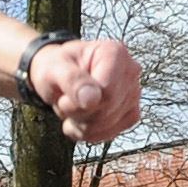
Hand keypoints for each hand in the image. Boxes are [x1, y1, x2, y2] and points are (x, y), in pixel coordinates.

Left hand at [25, 36, 143, 145]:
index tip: (64, 97)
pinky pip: (111, 134)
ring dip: (82, 124)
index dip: (81, 103)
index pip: (107, 93)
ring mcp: (134, 94)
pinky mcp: (131, 114)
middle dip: (79, 113)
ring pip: (108, 125)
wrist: (58, 77)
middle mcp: (131, 71)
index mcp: (115, 52)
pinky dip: (90, 132)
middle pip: (108, 110)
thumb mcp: (53, 69)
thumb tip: (92, 100)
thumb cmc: (56, 68)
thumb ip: (71, 80)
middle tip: (65, 101)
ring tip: (73, 106)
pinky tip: (80, 119)